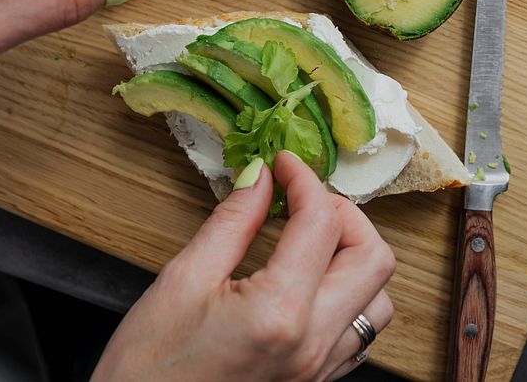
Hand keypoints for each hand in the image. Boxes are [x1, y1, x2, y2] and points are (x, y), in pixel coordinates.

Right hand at [90, 152, 395, 381]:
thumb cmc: (147, 370)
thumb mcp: (182, 281)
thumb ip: (232, 222)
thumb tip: (260, 178)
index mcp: (279, 313)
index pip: (321, 223)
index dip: (304, 180)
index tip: (283, 165)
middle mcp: (313, 345)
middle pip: (374, 258)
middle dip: (344, 213)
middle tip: (303, 198)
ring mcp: (319, 370)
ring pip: (379, 299)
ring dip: (355, 258)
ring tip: (312, 239)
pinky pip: (360, 333)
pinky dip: (350, 296)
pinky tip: (313, 283)